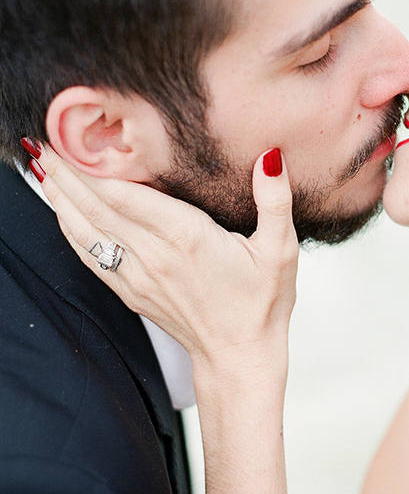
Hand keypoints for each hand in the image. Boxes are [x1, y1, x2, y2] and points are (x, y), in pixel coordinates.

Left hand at [36, 145, 298, 377]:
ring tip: (41, 166)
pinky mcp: (130, 291)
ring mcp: (138, 275)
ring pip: (86, 229)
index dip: (94, 165)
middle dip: (68, 172)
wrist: (239, 357)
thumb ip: (274, 201)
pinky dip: (69, 229)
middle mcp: (154, 255)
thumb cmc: (262, 302)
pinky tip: (60, 210)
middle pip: (98, 206)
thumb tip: (270, 157)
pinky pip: (90, 255)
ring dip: (60, 197)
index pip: (127, 194)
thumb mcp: (281, 249)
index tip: (74, 136)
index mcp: (187, 237)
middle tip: (43, 141)